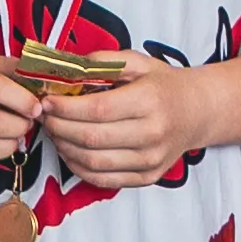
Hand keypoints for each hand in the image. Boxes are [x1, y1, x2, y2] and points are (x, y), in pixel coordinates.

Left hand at [31, 53, 197, 187]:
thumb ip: (101, 62)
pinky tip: (68, 150)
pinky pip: (104, 179)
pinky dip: (78, 167)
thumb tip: (64, 69)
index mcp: (149, 101)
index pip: (97, 110)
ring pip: (94, 162)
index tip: (46, 101)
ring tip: (53, 131)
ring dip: (64, 148)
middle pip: (91, 138)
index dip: (65, 108)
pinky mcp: (148, 177)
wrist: (197, 112)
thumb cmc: (162, 85)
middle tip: (43, 116)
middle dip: (58, 127)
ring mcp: (151, 160)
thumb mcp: (137, 62)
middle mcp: (152, 134)